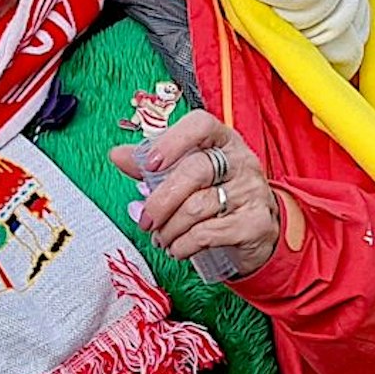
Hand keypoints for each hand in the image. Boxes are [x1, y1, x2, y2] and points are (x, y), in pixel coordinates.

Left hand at [111, 110, 282, 278]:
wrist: (256, 229)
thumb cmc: (218, 194)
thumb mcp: (188, 175)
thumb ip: (154, 166)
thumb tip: (117, 154)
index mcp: (223, 141)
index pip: (201, 125)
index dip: (172, 141)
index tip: (149, 165)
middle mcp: (241, 161)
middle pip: (195, 170)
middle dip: (161, 201)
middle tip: (146, 221)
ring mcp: (251, 191)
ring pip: (197, 207)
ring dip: (169, 229)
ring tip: (162, 238)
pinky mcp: (255, 222)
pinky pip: (208, 233)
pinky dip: (184, 245)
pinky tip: (178, 248)